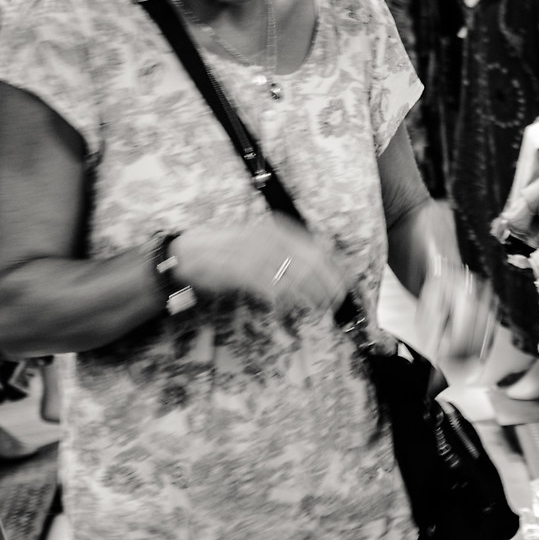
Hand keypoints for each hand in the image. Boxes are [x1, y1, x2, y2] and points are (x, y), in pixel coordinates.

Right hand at [173, 216, 349, 316]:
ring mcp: (254, 252)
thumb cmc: (231, 254)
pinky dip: (283, 300)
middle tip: (335, 303)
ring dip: (309, 295)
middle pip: (309, 264)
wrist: (191, 253)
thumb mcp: (264, 248)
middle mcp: (268, 238)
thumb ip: (290, 257)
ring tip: (318, 309)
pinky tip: (289, 309)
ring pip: (293, 276)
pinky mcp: (239, 269)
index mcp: (277, 230)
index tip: (347, 285)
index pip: (316, 249)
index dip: (335, 269)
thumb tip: (321, 271)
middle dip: (326, 286)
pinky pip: (269, 286)